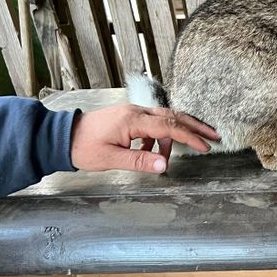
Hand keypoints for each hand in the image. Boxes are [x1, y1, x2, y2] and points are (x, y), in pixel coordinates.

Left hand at [70, 104, 219, 173]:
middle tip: (214, 136)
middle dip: (195, 126)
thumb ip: (140, 161)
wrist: (62, 136)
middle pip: (174, 116)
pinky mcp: (129, 116)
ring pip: (165, 117)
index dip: (190, 137)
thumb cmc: (83, 148)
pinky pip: (154, 122)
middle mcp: (136, 112)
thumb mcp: (111, 159)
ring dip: (181, 130)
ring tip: (189, 147)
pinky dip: (162, 135)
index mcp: (133, 121)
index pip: (169, 127)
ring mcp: (133, 112)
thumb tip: (165, 165)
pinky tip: (157, 150)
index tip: (206, 147)